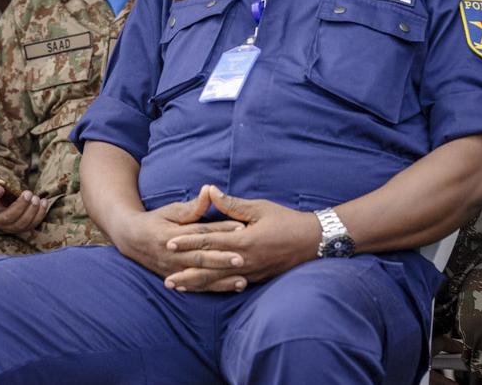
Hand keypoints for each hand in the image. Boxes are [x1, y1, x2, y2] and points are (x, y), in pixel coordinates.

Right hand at [0, 175, 47, 233]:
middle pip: (8, 217)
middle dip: (19, 206)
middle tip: (28, 193)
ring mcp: (9, 226)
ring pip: (21, 224)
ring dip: (31, 211)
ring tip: (36, 198)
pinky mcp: (20, 227)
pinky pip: (31, 225)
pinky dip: (39, 215)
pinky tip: (43, 202)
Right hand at [111, 189, 245, 291]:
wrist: (132, 240)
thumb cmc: (155, 221)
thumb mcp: (170, 211)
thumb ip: (192, 206)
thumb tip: (209, 190)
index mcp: (171, 235)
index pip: (199, 232)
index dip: (220, 230)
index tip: (240, 228)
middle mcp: (172, 255)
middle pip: (200, 258)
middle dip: (221, 260)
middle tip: (242, 259)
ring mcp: (173, 270)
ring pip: (200, 277)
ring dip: (222, 280)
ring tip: (242, 281)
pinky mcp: (175, 279)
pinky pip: (197, 287)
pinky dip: (214, 288)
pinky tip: (232, 288)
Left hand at [163, 187, 319, 291]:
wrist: (315, 242)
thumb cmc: (287, 221)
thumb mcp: (260, 208)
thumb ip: (233, 204)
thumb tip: (211, 191)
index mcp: (243, 241)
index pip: (209, 242)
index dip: (188, 243)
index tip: (169, 243)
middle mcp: (245, 260)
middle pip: (209, 268)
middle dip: (187, 273)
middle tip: (166, 279)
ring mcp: (251, 272)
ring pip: (218, 280)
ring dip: (197, 284)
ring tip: (179, 287)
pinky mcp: (258, 278)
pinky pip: (231, 284)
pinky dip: (215, 287)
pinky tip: (204, 290)